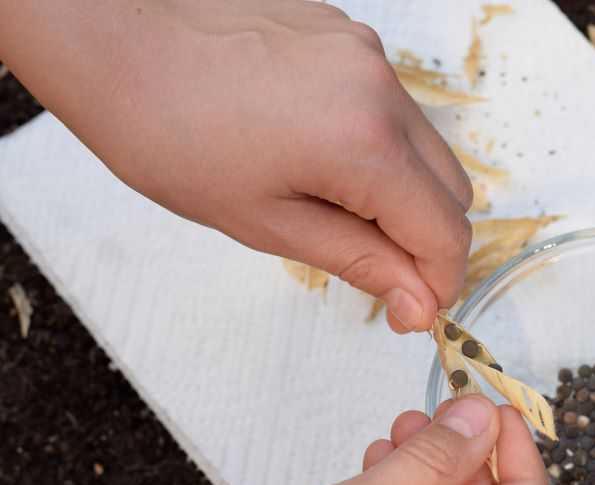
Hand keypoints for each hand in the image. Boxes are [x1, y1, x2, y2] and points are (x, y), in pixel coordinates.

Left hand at [0, 0, 472, 332]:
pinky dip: (374, 144)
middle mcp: (382, 88)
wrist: (113, 34)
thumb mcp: (265, 221)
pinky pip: (390, 106)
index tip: (410, 311)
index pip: (446, 232)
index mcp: (365, 143)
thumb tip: (418, 303)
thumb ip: (359, 262)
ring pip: (424, 146)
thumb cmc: (167, 132)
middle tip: (371, 265)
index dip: (437, 284)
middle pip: (451, 189)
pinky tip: (311, 149)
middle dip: (424, 238)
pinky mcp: (348, 34)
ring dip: (399, 189)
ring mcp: (368, 54)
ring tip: (326, 200)